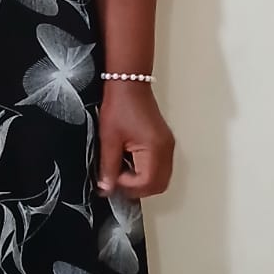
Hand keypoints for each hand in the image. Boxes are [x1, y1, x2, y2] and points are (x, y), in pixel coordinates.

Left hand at [95, 82, 174, 197]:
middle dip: (137, 189)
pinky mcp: (163, 142)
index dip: (128, 186)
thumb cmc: (119, 105)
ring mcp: (167, 146)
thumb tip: (107, 188)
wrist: (129, 84)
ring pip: (161, 177)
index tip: (112, 178)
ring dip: (143, 181)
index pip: (147, 183)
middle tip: (117, 181)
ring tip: (122, 171)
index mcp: (155, 148)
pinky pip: (160, 166)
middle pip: (158, 185)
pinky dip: (147, 171)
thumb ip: (109, 166)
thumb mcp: (109, 139)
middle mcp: (166, 149)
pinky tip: (130, 163)